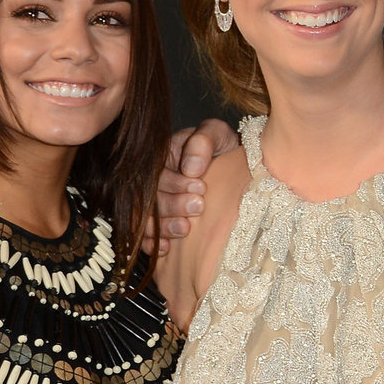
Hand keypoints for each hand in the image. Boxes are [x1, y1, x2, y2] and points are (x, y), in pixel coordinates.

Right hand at [143, 119, 238, 255]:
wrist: (237, 167)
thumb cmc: (226, 148)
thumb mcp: (218, 134)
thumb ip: (204, 140)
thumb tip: (191, 167)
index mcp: (164, 156)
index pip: (158, 172)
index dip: (175, 183)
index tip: (200, 186)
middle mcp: (156, 180)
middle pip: (151, 198)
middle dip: (173, 205)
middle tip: (197, 207)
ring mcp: (157, 203)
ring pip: (146, 219)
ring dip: (163, 227)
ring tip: (184, 230)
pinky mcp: (161, 224)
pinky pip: (145, 237)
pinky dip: (152, 244)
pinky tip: (165, 249)